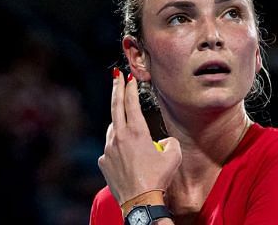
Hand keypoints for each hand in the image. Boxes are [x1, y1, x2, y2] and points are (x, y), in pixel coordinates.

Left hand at [97, 68, 181, 203]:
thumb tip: (161, 142)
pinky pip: (110, 148)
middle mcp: (119, 137)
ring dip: (119, 121)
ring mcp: (108, 150)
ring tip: (126, 120)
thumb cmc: (159, 177)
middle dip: (117, 90)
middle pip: (116, 108)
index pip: (131, 103)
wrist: (140, 201)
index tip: (129, 77)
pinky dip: (117, 146)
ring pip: (113, 129)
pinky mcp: (103, 162)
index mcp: (137, 132)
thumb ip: (168, 142)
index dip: (131, 88)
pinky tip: (126, 153)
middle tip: (117, 77)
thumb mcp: (173, 155)